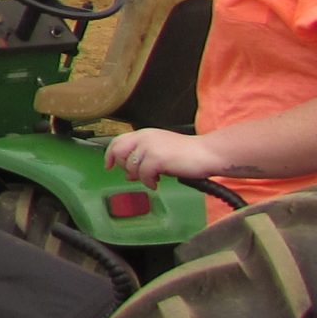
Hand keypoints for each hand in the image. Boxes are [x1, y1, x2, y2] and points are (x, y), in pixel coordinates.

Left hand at [106, 127, 220, 182]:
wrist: (207, 153)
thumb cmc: (188, 154)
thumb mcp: (161, 153)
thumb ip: (143, 159)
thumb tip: (129, 174)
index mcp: (144, 134)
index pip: (118, 141)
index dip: (110, 154)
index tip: (109, 165)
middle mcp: (144, 138)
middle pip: (118, 151)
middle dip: (123, 166)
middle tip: (135, 175)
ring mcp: (150, 148)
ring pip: (131, 166)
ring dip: (139, 177)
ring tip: (152, 179)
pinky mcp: (157, 159)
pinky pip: (142, 175)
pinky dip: (148, 182)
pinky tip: (156, 183)